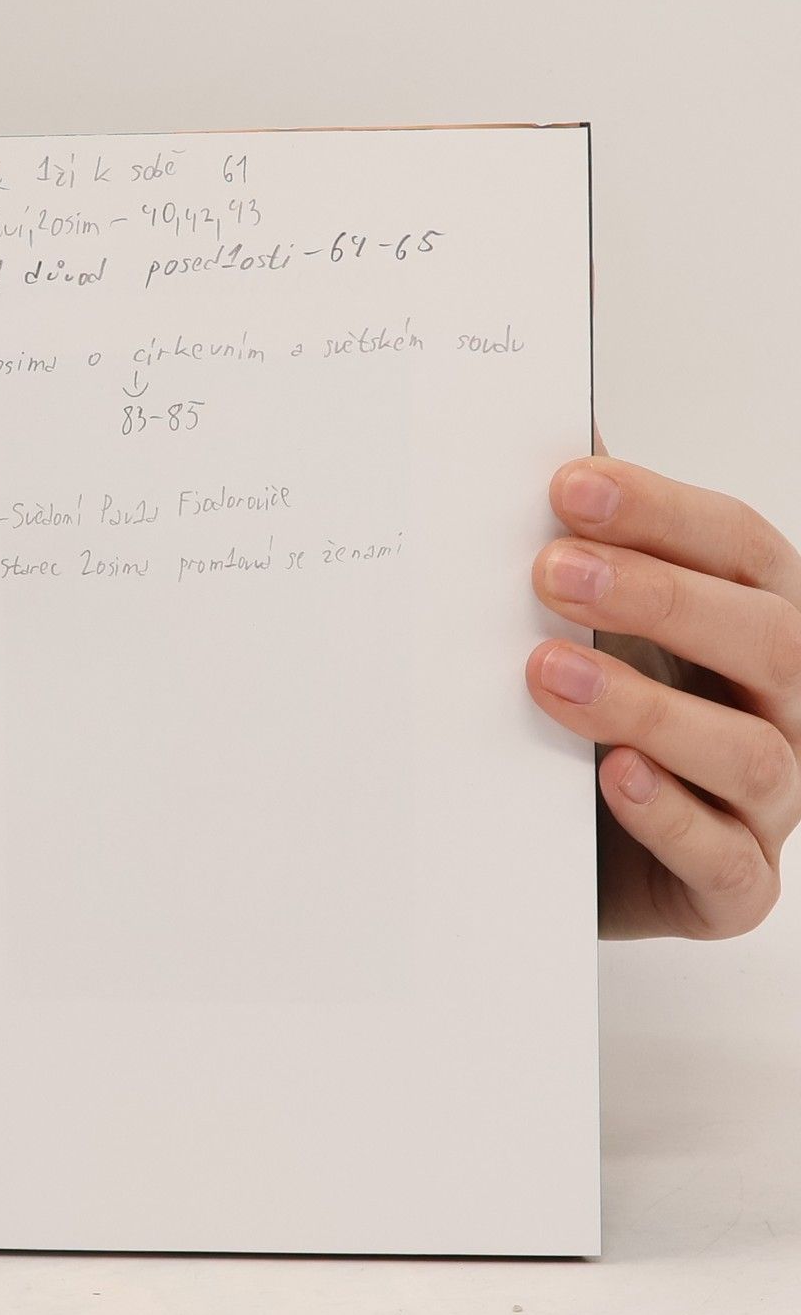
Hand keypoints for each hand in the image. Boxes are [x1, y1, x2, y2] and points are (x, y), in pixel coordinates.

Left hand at [527, 439, 800, 938]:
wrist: (572, 856)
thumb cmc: (593, 721)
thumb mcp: (591, 627)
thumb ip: (582, 540)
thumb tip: (538, 427)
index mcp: (759, 621)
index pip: (739, 547)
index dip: (661, 511)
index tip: (565, 486)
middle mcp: (787, 705)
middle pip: (764, 636)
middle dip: (657, 596)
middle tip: (548, 571)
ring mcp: (771, 802)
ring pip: (744, 748)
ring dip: (646, 705)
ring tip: (546, 674)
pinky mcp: (734, 887)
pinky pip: (722, 856)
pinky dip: (666, 814)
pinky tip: (609, 776)